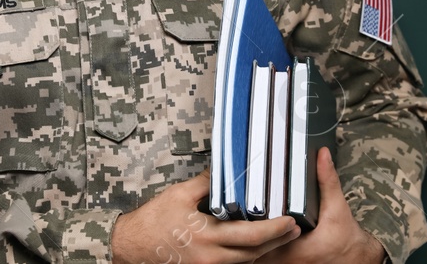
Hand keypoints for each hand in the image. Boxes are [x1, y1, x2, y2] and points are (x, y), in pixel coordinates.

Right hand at [112, 170, 301, 263]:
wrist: (132, 245)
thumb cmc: (153, 221)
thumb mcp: (179, 194)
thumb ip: (207, 183)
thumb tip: (225, 170)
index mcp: (207, 235)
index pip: (252, 235)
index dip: (275, 229)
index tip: (290, 221)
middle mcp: (211, 256)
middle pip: (254, 253)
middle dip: (277, 241)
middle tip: (294, 229)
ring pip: (245, 262)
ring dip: (264, 250)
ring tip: (280, 236)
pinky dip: (246, 257)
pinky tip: (254, 247)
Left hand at [252, 148, 388, 263]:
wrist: (356, 258)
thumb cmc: (347, 238)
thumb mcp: (338, 208)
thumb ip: (327, 181)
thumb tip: (321, 156)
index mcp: (297, 250)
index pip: (264, 238)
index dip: (253, 222)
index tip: (251, 204)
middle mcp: (287, 261)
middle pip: (256, 246)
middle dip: (250, 228)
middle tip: (245, 208)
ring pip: (258, 254)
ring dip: (254, 237)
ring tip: (249, 216)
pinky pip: (265, 256)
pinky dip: (261, 244)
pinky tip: (260, 229)